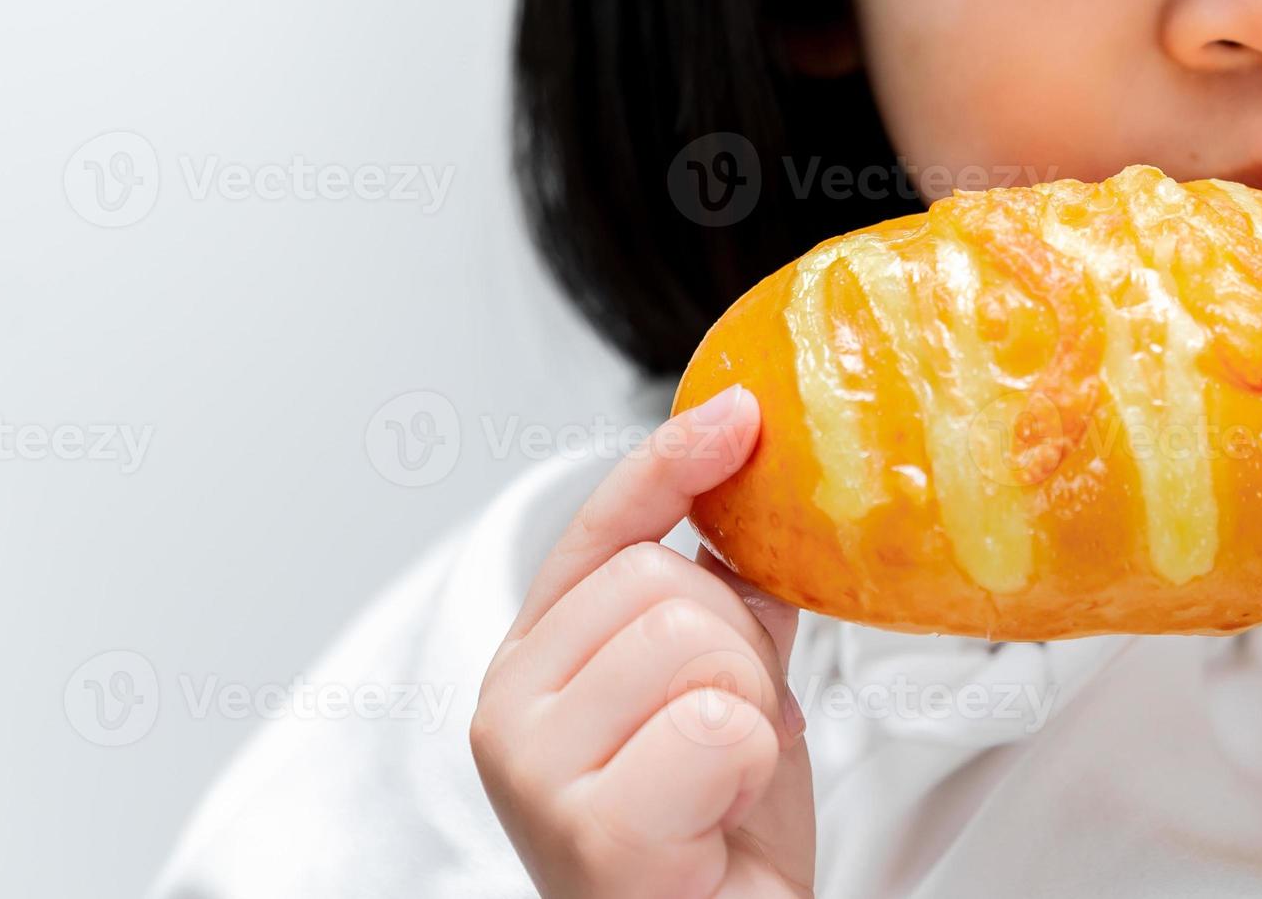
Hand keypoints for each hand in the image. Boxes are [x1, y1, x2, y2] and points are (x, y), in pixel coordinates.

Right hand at [470, 387, 814, 897]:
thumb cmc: (711, 848)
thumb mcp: (723, 698)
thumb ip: (719, 611)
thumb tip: (747, 523)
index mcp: (536, 666)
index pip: (598, 532)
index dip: (669, 465)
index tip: (738, 414)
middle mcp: (509, 709)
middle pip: (664, 583)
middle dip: (738, 652)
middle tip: (730, 737)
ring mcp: (536, 769)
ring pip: (694, 642)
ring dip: (749, 710)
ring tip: (723, 781)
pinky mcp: (589, 828)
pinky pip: (718, 725)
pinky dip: (751, 767)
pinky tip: (719, 820)